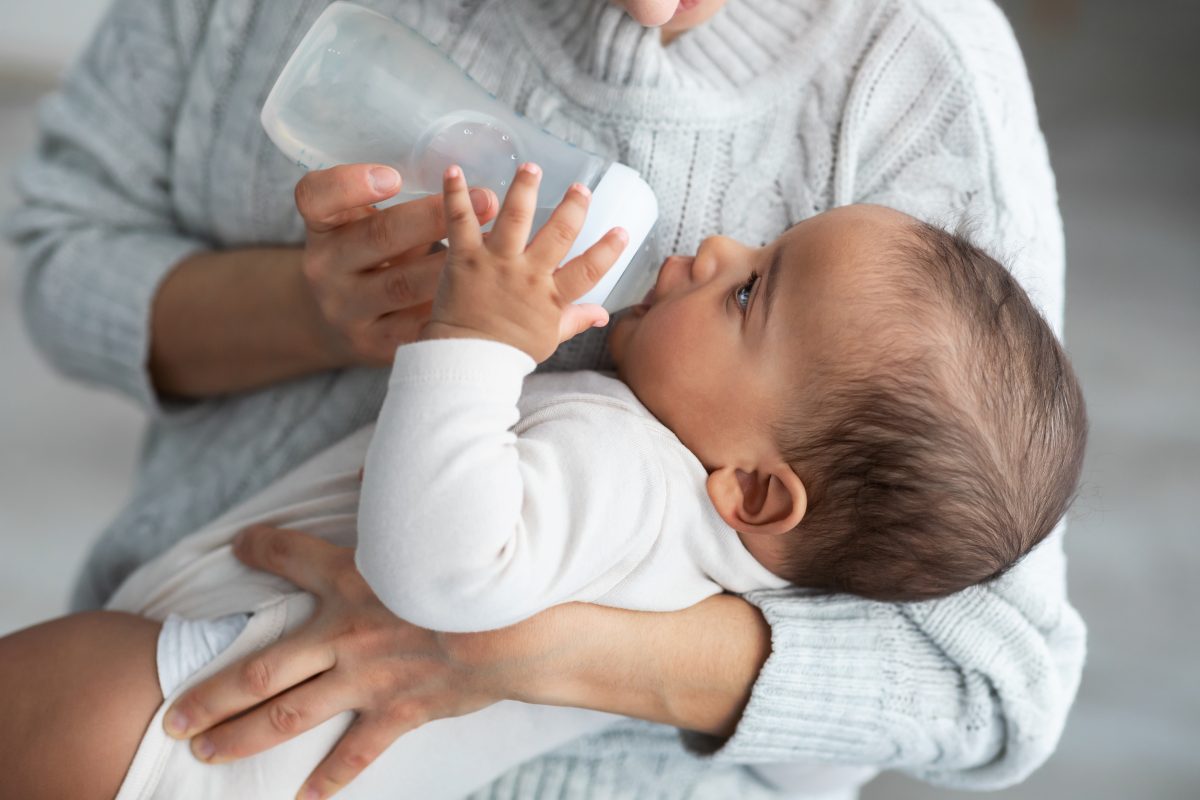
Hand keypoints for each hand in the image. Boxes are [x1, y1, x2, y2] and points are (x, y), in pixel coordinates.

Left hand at [161, 526, 515, 799]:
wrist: (518, 626)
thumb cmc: (477, 567)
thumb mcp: (435, 522)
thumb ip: (394, 496)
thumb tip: (366, 472)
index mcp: (353, 580)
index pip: (292, 557)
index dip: (261, 547)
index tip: (240, 543)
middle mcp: (345, 636)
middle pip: (261, 671)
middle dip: (210, 695)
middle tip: (172, 717)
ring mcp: (367, 680)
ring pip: (287, 717)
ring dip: (241, 737)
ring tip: (205, 752)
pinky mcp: (397, 711)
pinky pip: (355, 753)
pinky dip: (329, 779)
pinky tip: (301, 799)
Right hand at [295, 164, 497, 365]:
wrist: (340, 324)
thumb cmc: (367, 258)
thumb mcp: (364, 227)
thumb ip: (401, 209)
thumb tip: (472, 193)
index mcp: (322, 228)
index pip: (315, 198)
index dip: (351, 185)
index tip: (393, 176)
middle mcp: (325, 268)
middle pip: (377, 237)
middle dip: (434, 217)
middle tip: (486, 200)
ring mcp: (347, 310)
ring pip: (403, 285)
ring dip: (454, 264)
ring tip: (496, 245)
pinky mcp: (376, 343)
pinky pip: (420, 323)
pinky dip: (455, 305)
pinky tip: (487, 292)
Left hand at [421, 163, 627, 362]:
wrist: (467, 361)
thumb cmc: (508, 353)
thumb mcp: (548, 338)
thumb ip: (575, 320)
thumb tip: (603, 314)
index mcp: (551, 297)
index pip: (588, 271)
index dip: (607, 251)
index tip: (622, 231)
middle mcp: (528, 275)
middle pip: (558, 236)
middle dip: (573, 209)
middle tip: (581, 188)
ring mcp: (497, 264)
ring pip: (515, 219)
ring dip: (524, 189)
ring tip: (531, 167)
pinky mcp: (465, 258)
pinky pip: (461, 222)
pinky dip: (456, 195)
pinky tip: (455, 170)